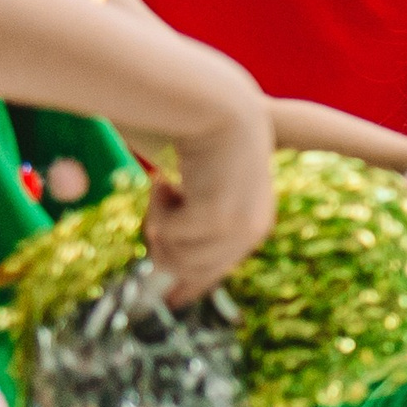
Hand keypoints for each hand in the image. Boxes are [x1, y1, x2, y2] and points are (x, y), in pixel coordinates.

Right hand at [142, 105, 275, 306]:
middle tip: (153, 213)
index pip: (219, 271)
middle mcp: (253, 231)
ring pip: (177, 256)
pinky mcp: (222, 219)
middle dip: (162, 248)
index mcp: (253, 225)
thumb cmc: (202, 138)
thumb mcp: (197, 186)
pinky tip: (166, 180)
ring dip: (158, 223)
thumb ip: (188, 224)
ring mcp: (241, 227)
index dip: (190, 286)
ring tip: (165, 187)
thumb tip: (162, 267)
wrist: (217, 105)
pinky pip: (170, 236)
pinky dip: (158, 208)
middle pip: (192, 271)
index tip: (168, 302)